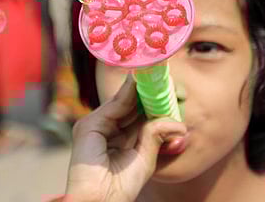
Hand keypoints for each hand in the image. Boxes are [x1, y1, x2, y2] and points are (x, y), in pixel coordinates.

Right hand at [64, 74, 187, 201]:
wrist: (100, 201)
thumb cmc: (120, 188)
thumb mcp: (144, 158)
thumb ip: (155, 136)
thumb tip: (176, 121)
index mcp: (115, 138)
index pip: (135, 114)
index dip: (152, 102)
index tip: (172, 90)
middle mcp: (103, 129)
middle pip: (129, 105)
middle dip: (149, 93)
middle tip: (169, 80)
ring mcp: (94, 125)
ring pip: (123, 101)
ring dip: (142, 88)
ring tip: (161, 76)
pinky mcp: (89, 125)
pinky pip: (115, 105)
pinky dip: (130, 91)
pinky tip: (144, 81)